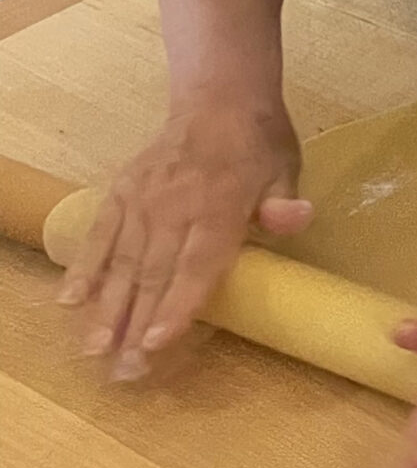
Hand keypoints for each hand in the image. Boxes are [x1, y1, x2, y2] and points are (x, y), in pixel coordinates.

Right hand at [58, 102, 310, 377]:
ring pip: (122, 259)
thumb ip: (284, 203)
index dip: (178, 304)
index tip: (157, 342)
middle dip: (138, 324)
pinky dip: (84, 266)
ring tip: (95, 349)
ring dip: (107, 306)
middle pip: (155, 271)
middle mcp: (176, 203)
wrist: (218, 96)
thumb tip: (295, 219)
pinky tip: (70, 300)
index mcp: (221, 203)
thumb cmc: (258, 144)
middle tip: (126, 371)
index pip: (198, 261)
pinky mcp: (121, 189)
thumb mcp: (285, 168)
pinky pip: (100, 232)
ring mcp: (144, 196)